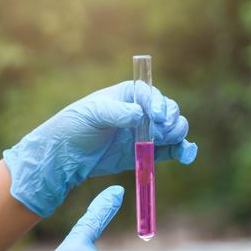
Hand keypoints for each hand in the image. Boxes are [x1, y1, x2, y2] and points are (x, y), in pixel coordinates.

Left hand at [3, 81, 197, 216]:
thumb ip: (117, 113)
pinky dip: (180, 152)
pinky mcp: (143, 154)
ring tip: (172, 143)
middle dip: (170, 120)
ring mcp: (143, 133)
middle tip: (160, 132)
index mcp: (127, 95)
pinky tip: (186, 155)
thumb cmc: (74, 126)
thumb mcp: (92, 114)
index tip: (155, 116)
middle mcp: (140, 112)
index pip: (151, 95)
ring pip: (173, 131)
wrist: (63, 155)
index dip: (158, 104)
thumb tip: (141, 115)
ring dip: (178, 135)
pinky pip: (168, 151)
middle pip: (168, 111)